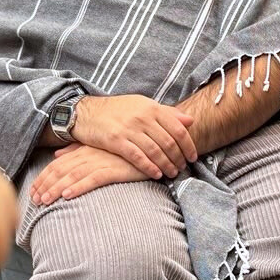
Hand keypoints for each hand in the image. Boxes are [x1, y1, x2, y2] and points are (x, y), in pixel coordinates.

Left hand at [30, 144, 149, 205]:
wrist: (151, 147)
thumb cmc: (123, 150)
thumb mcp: (98, 148)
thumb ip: (76, 151)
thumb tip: (57, 156)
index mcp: (83, 150)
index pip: (57, 164)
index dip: (43, 178)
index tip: (33, 192)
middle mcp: (89, 154)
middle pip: (61, 170)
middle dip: (45, 185)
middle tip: (34, 201)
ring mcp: (101, 161)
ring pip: (73, 175)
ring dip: (56, 189)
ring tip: (45, 202)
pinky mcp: (114, 170)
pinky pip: (92, 179)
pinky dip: (79, 187)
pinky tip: (68, 196)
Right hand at [73, 93, 196, 178]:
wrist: (86, 112)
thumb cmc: (117, 110)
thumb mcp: (143, 105)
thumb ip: (166, 113)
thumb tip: (190, 120)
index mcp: (152, 107)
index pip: (178, 128)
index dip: (188, 145)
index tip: (193, 157)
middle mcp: (142, 117)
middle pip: (168, 141)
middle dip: (178, 158)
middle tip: (183, 168)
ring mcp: (129, 128)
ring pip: (155, 150)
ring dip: (166, 164)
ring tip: (172, 173)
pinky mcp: (116, 140)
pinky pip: (137, 157)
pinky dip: (149, 167)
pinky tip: (156, 174)